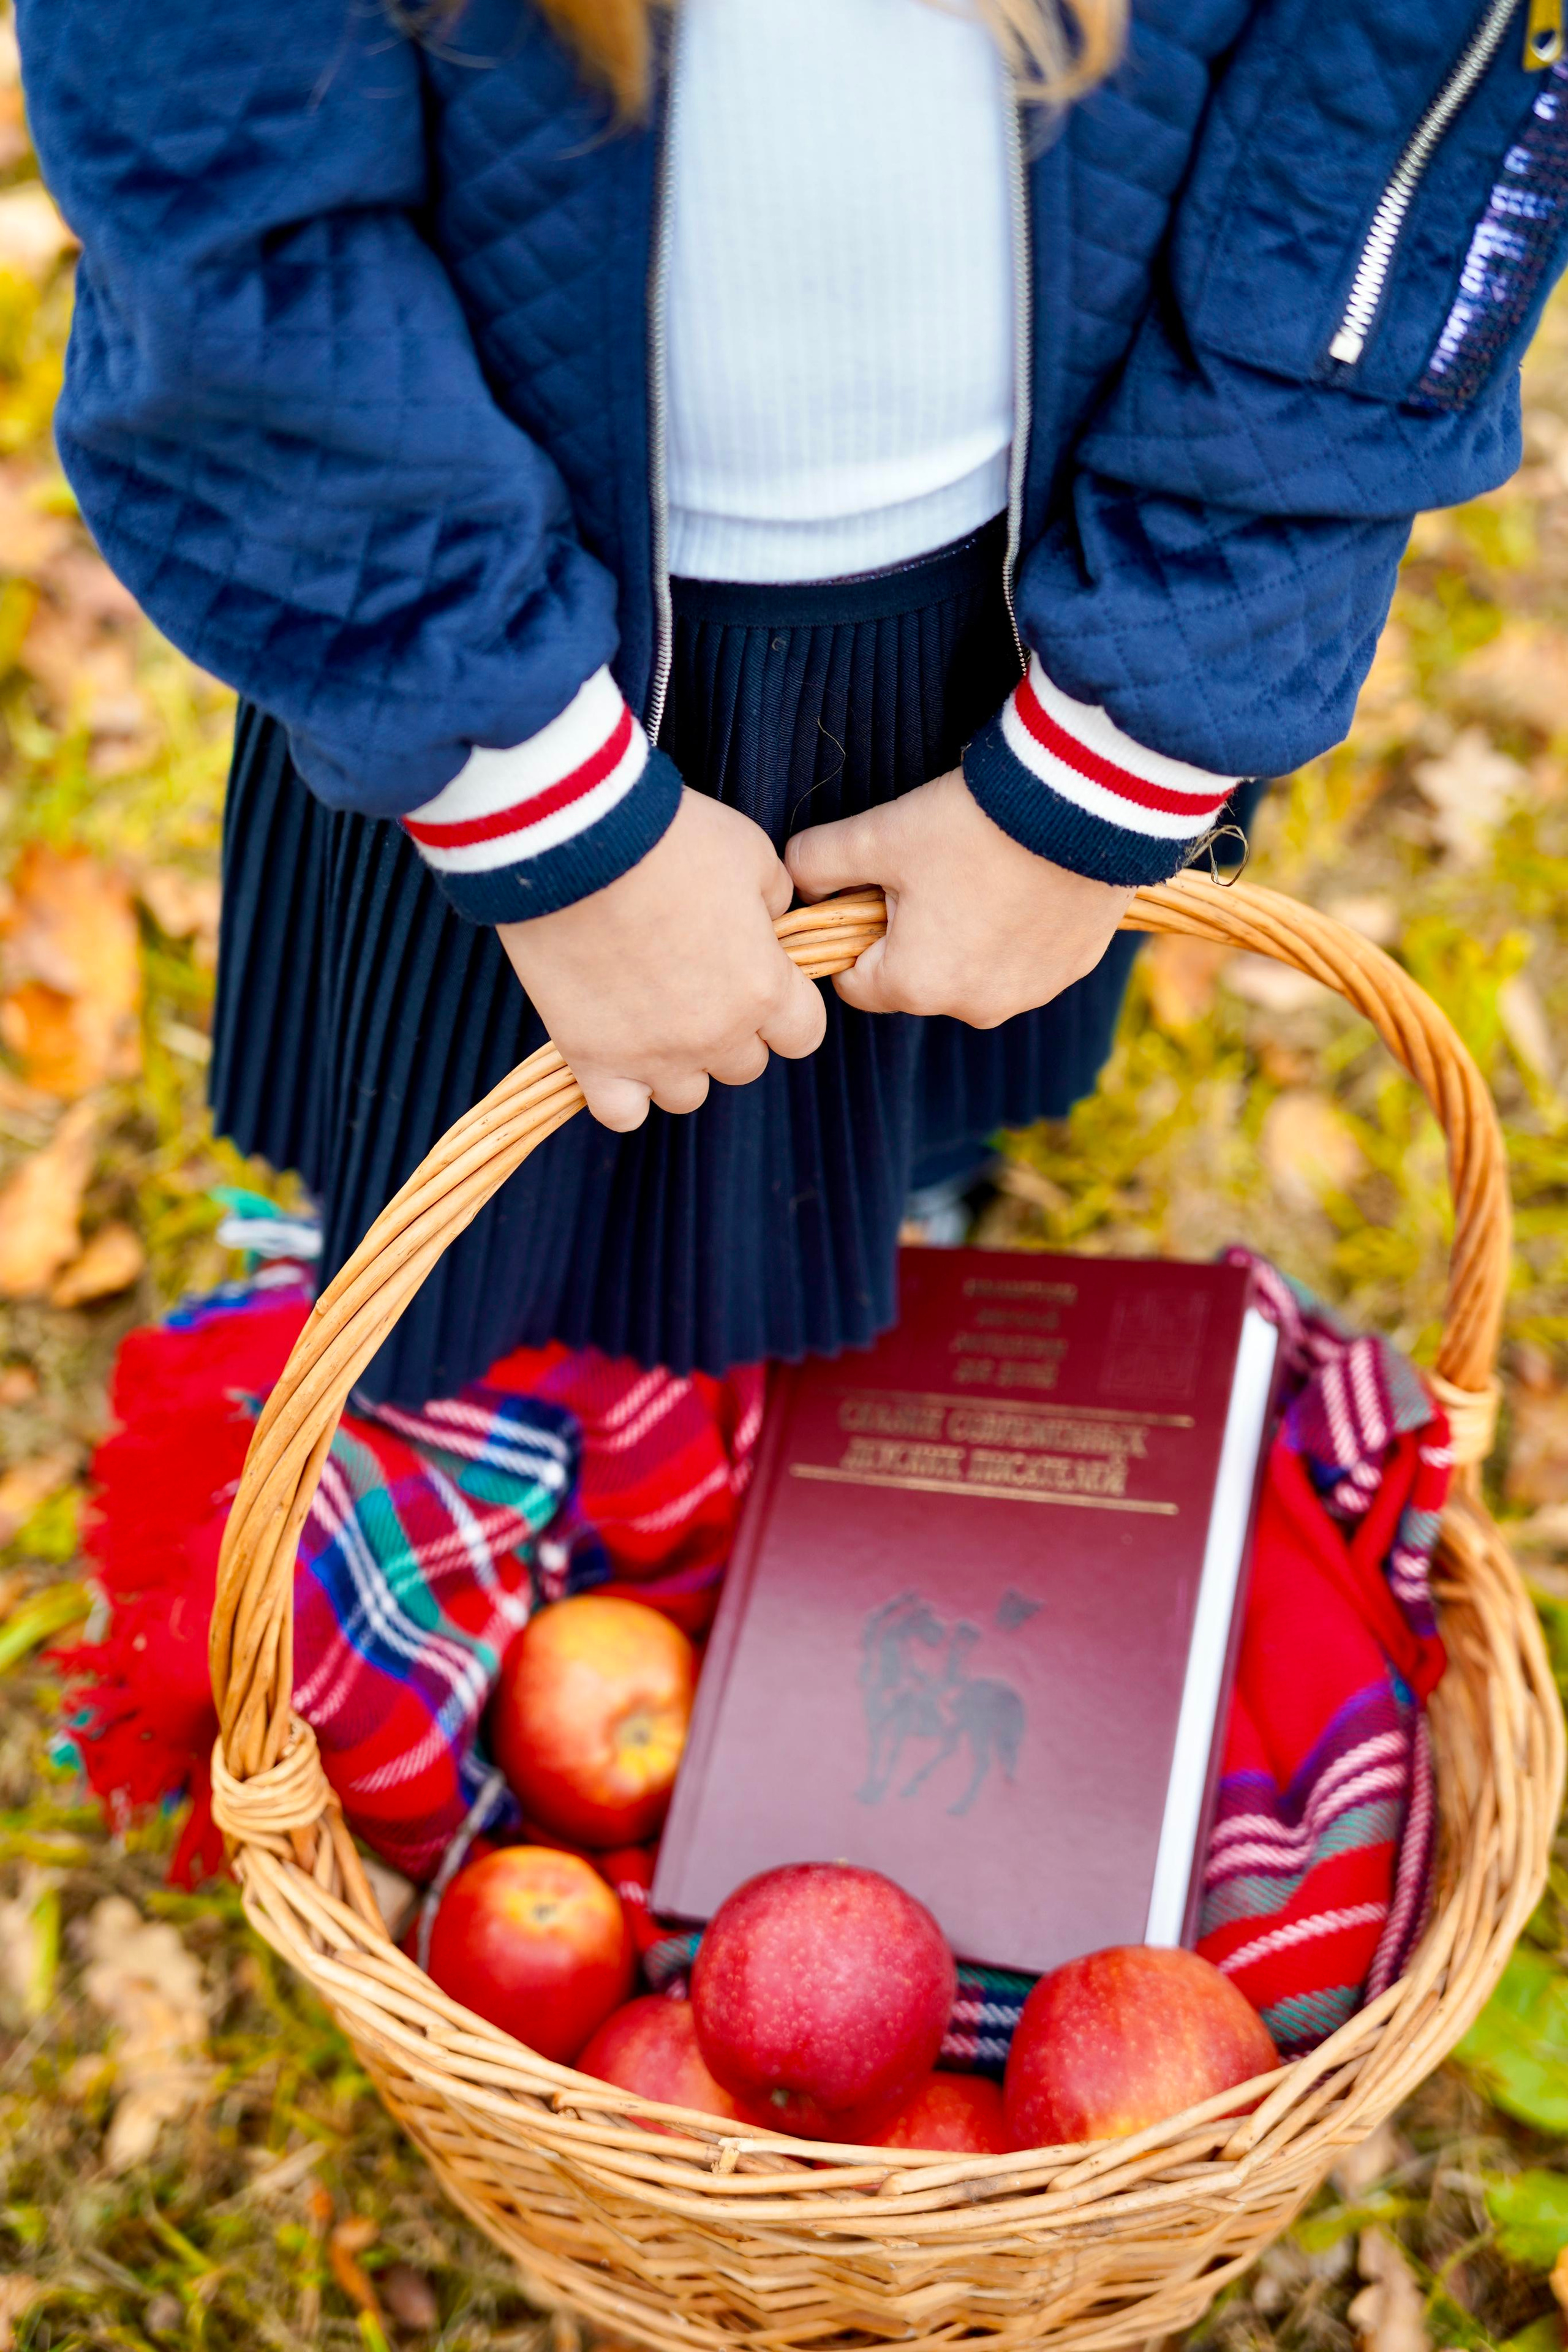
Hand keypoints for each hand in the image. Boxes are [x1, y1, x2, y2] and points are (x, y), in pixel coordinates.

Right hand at [498, 787, 825, 1130]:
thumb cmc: (671, 837)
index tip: (759, 979)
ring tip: (651, 1016)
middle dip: (730, 1029)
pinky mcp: (592, 1058)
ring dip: (679, 1063)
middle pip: (743, 1065)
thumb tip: (766, 923)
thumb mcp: (750, 853)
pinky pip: (621, 1113)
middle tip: (695, 982)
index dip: (785, 1007)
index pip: (804, 1034)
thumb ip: (772, 900)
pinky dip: (623, 1095)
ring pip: (686, 1094)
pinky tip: (616, 1057)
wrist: (576, 841)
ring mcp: (654, 1055)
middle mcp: (717, 1035)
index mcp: (764, 989)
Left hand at [785, 769, 1133, 1027]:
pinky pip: (1024, 960)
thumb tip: (797, 882)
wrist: (1084, 800)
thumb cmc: (971, 822)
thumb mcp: (878, 834)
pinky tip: (1024, 881)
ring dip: (967, 937)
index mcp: (917, 985)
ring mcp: (1029, 993)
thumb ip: (816, 861)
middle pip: (917, 980)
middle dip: (913, 936)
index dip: (855, 935)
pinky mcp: (1073, 969)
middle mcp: (975, 1008)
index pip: (855, 983)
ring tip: (983, 873)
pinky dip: (1017, 932)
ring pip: (972, 973)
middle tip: (934, 871)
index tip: (875, 891)